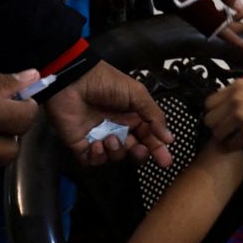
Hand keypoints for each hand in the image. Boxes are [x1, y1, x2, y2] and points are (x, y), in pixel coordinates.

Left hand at [44, 61, 173, 167]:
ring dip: (117, 152)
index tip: (166, 162)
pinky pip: (93, 161)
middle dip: (139, 154)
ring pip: (115, 157)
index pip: (148, 138)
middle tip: (138, 150)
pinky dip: (98, 157)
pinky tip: (98, 144)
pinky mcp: (81, 144)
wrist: (73, 80)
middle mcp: (117, 129)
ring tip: (111, 139)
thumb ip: (154, 116)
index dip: (157, 150)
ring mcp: (99, 137)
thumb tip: (169, 139)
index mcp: (132, 117)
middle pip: (133, 151)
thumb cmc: (106, 82)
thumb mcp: (137, 94)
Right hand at [179, 0, 242, 52]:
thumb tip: (242, 8)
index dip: (234, 40)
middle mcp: (193, 15)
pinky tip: (232, 10)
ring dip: (231, 21)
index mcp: (198, 9)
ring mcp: (191, 13)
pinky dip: (221, 16)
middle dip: (238, 27)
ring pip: (214, 23)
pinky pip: (208, 18)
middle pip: (219, 28)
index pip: (219, 30)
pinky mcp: (190, 9)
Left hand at [204, 79, 242, 147]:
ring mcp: (241, 117)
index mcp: (236, 87)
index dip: (214, 112)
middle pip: (209, 119)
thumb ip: (239, 89)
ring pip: (217, 133)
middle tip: (227, 129)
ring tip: (234, 136)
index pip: (208, 103)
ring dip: (224, 137)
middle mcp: (235, 100)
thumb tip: (225, 95)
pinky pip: (230, 144)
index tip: (221, 116)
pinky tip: (242, 142)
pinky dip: (234, 145)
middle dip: (216, 125)